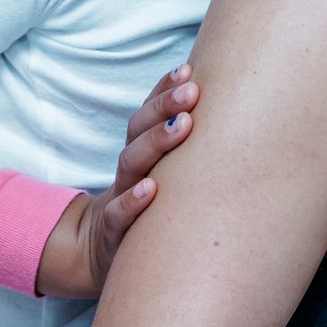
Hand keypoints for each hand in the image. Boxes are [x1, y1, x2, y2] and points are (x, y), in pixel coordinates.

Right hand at [35, 64, 199, 298]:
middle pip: (138, 131)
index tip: (186, 71)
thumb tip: (225, 109)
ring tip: (182, 125)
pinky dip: (133, 202)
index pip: (147, 114)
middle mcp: (130, 170)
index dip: (162, 91)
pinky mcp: (114, 233)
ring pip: (131, 164)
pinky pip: (119, 215)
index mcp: (140, 153)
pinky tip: (151, 189)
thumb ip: (180, 147)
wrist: (101, 256)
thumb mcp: (161, 176)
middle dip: (164, 107)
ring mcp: (120, 198)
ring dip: (155, 142)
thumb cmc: (148, 210)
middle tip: (192, 90)